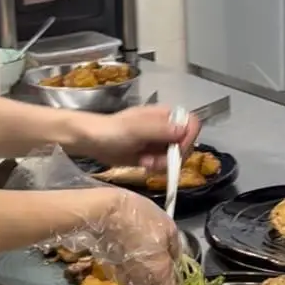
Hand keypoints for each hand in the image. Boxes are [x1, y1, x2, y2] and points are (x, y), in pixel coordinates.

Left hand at [77, 106, 200, 169]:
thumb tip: (184, 130)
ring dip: (162, 165)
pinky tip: (142, 165)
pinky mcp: (154, 156)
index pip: (192, 125)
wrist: (92, 141)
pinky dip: (156, 169)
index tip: (176, 151)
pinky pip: (165, 166)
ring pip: (176, 158)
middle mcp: (167, 128)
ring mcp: (160, 143)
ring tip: (144, 162)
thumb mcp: (135, 129)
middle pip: (187, 145)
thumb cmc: (112, 130)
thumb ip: (159, 129)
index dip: (189, 139)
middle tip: (153, 161)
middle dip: (172, 157)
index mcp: (166, 115)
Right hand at [91, 189, 181, 284]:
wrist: (104, 212)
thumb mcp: (168, 229)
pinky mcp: (114, 270)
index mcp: (160, 272)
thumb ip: (174, 250)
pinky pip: (130, 282)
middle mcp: (143, 280)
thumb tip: (175, 262)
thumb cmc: (140, 217)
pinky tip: (138, 277)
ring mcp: (126, 277)